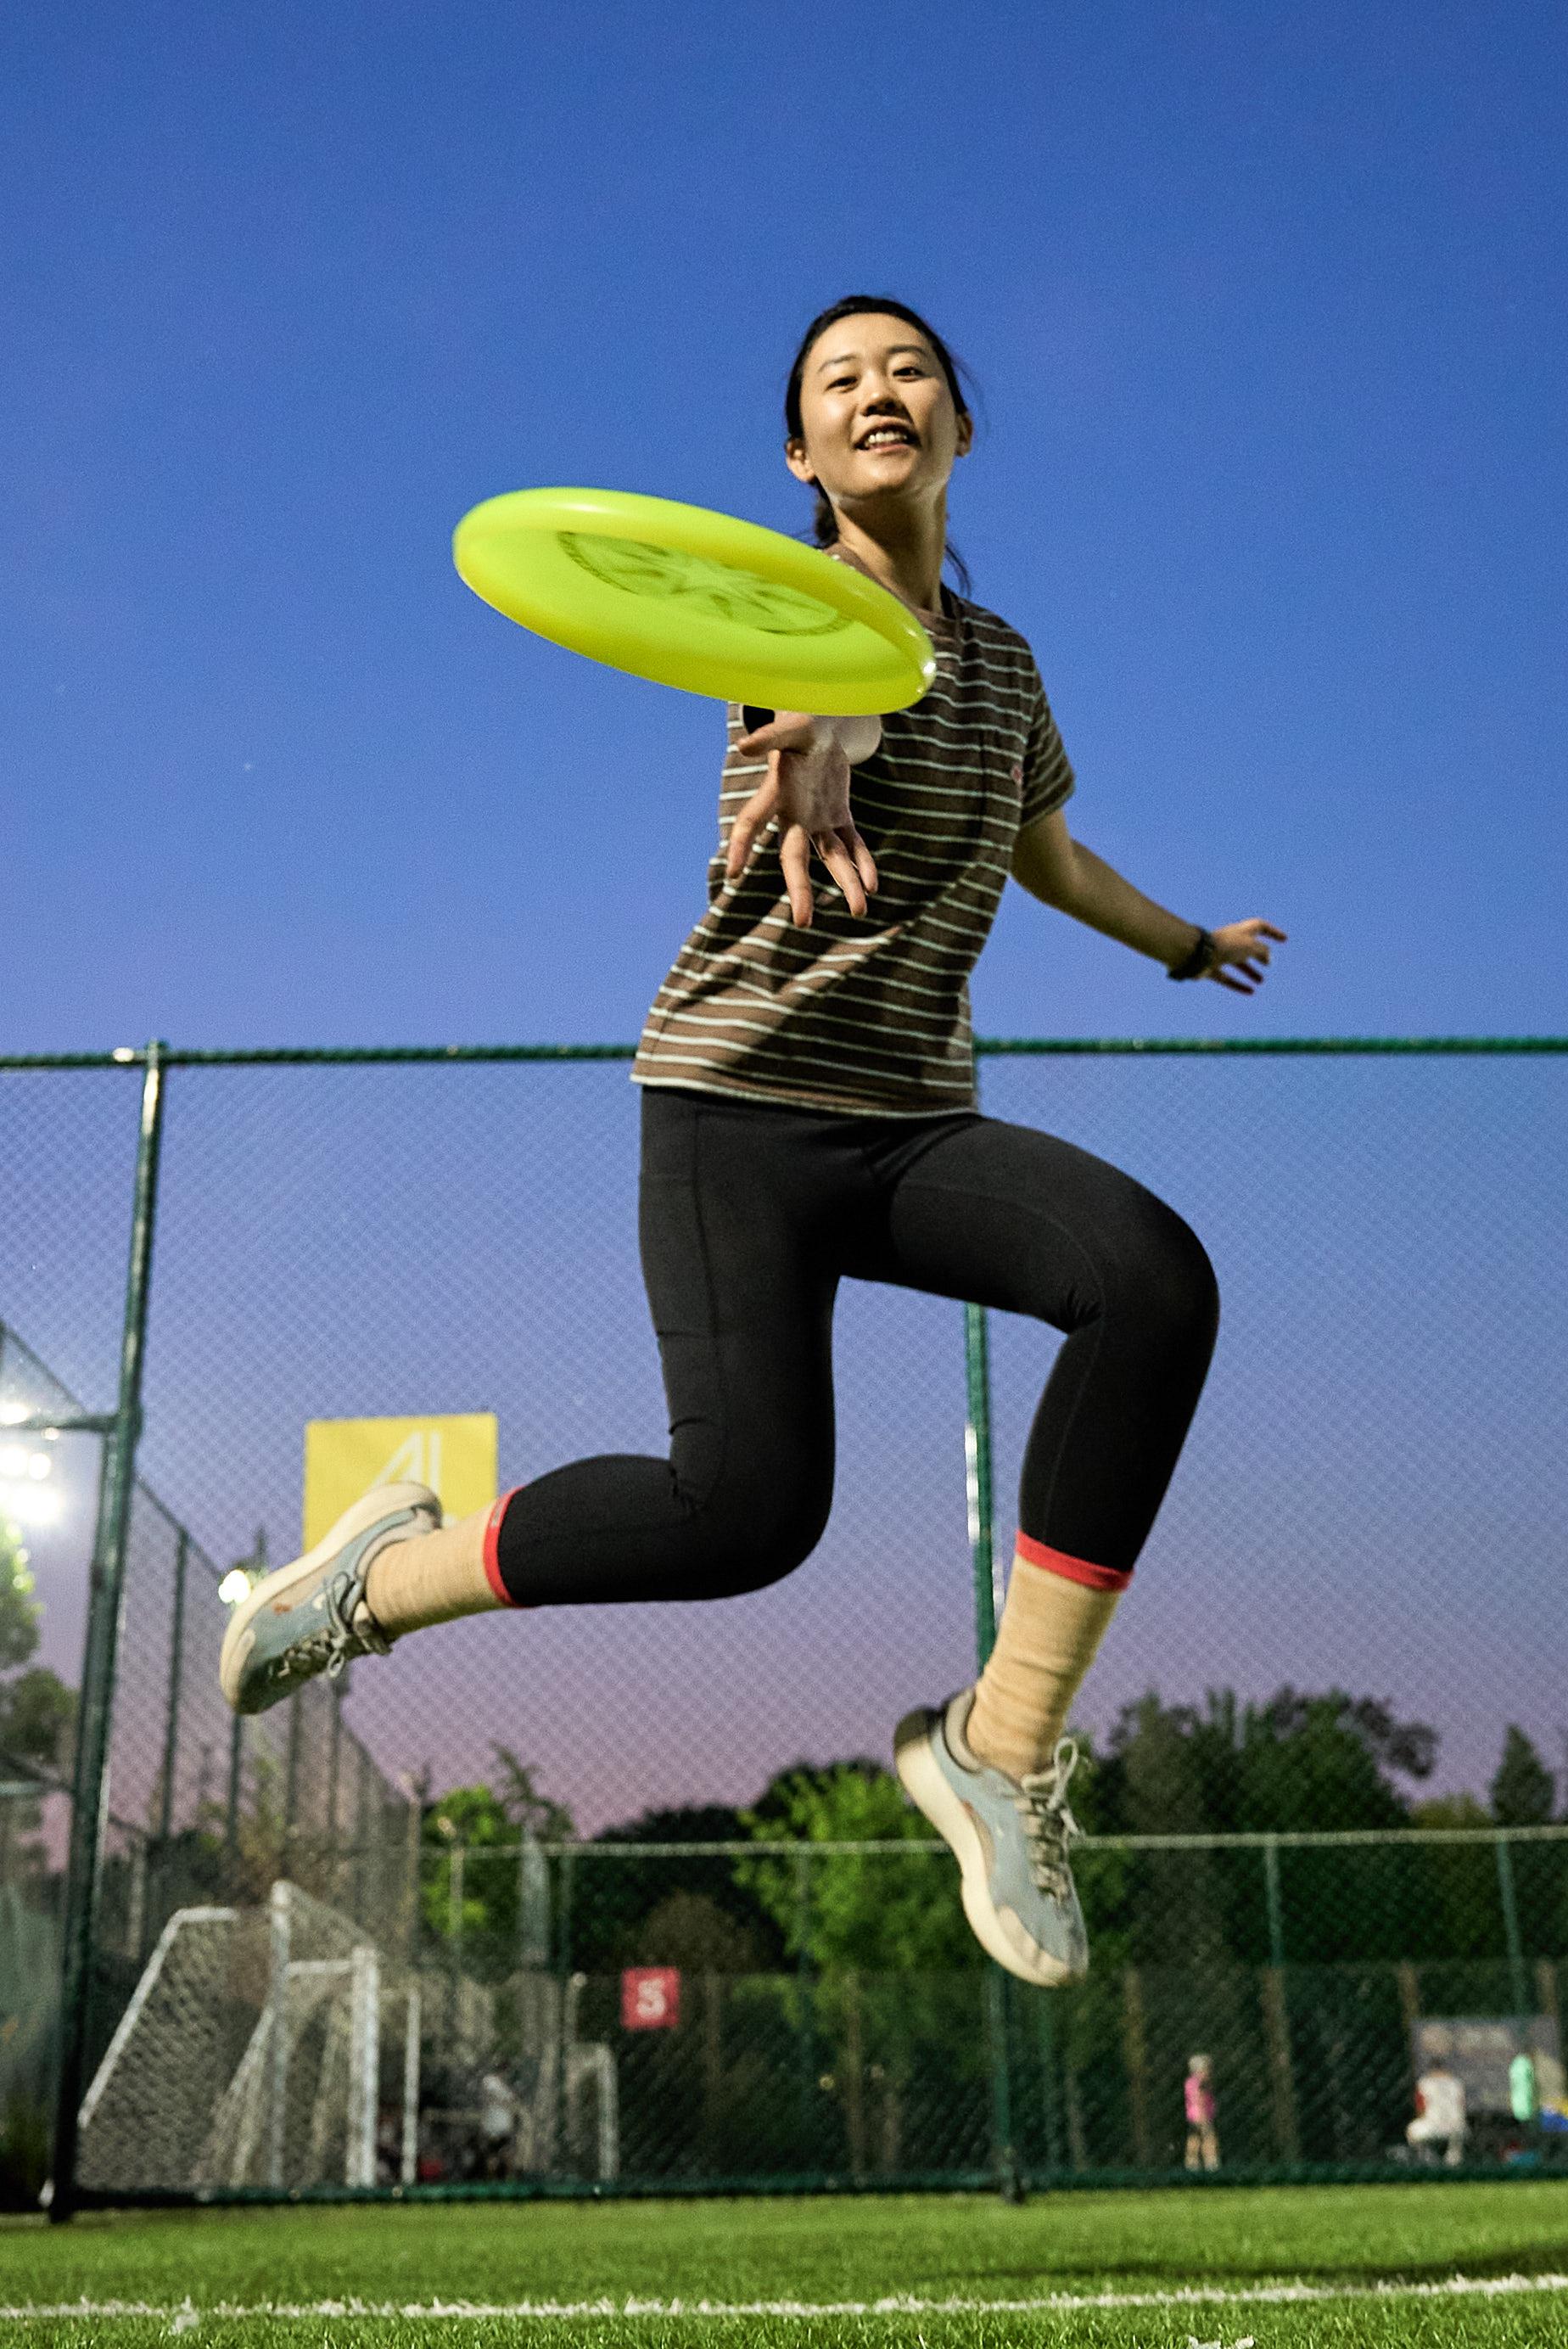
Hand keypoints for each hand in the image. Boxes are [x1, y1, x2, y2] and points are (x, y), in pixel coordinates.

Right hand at [726, 713, 879, 927]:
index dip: (741, 845)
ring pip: (830, 857)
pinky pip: (852, 844)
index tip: (732, 872)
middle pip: (793, 857)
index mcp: (776, 793)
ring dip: (845, 882)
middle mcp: (794, 814)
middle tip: (804, 922)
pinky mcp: (839, 815)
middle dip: (799, 888)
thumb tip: (744, 745)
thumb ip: (772, 735)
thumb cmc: (802, 721)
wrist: (822, 726)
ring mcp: (817, 818)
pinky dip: (862, 863)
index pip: (751, 822)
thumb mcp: (792, 726)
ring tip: (859, 910)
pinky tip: (871, 885)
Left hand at [1205, 919, 1287, 994]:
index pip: (1260, 927)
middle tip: (1269, 963)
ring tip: (1261, 981)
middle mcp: (1231, 941)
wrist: (1196, 954)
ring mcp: (1220, 955)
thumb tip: (1268, 957)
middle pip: (1248, 946)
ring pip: (1238, 963)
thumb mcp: (1250, 946)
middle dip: (1260, 954)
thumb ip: (1262, 950)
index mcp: (1241, 931)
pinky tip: (1250, 992)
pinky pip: (1228, 978)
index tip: (1284, 939)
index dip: (1273, 932)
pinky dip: (1239, 984)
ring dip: (1250, 972)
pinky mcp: (1211, 969)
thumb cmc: (1226, 946)